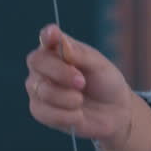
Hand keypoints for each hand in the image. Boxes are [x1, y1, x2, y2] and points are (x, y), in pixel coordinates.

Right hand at [25, 24, 133, 146]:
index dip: (48, 35)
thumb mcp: (100, 66)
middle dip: (61, 73)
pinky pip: (42, 112)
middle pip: (37, 61)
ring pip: (41, 89)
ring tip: (81, 100)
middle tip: (81, 82)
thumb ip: (81, 55)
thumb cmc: (106, 83)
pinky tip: (78, 115)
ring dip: (66, 98)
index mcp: (59, 48)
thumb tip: (63, 44)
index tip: (52, 34)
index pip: (47, 37)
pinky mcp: (39, 110)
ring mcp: (38, 87)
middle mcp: (43, 66)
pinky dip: (65, 115)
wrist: (113, 112)